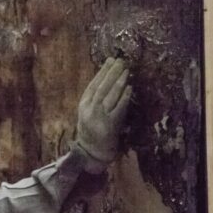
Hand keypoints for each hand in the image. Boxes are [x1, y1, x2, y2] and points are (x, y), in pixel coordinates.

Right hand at [74, 57, 131, 171]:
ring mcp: (100, 117)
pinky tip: (130, 88)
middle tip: (121, 61)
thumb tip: (106, 80)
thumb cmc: (91, 132)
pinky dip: (124, 97)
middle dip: (112, 73)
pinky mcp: (110, 125)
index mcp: (83, 105)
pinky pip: (119, 108)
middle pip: (102, 87)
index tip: (110, 60)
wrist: (92, 152)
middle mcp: (90, 109)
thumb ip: (94, 100)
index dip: (102, 72)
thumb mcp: (88, 113)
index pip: (93, 84)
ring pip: (110, 96)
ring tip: (126, 71)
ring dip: (119, 82)